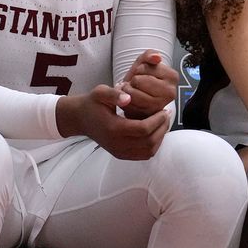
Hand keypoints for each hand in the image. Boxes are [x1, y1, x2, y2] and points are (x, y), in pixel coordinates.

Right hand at [57, 85, 171, 159]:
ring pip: (148, 151)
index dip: (157, 120)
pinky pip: (143, 155)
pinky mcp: (120, 155)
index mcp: (113, 128)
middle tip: (167, 115)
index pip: (143, 129)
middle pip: (149, 141)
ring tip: (163, 123)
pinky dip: (153, 145)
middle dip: (162, 128)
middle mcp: (117, 144)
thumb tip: (128, 98)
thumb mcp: (100, 92)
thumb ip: (115, 94)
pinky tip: (156, 132)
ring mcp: (119, 151)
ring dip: (160, 138)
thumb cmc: (92, 103)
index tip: (163, 110)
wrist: (80, 119)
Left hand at [119, 50, 177, 118]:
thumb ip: (149, 55)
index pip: (144, 68)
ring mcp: (160, 105)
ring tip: (133, 91)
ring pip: (133, 93)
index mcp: (172, 76)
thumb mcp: (144, 62)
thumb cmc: (142, 80)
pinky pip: (130, 105)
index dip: (138, 69)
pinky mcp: (149, 114)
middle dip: (133, 81)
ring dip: (128, 91)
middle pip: (138, 81)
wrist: (138, 97)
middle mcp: (170, 92)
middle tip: (137, 84)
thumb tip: (157, 57)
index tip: (142, 74)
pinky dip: (126, 101)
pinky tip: (132, 100)